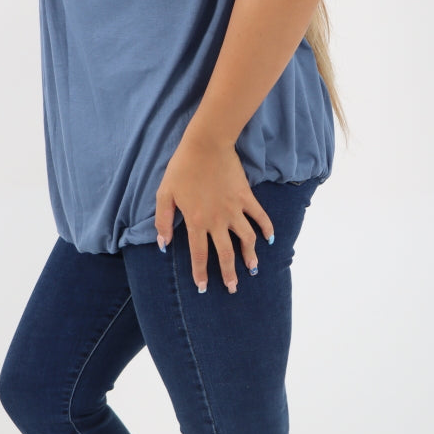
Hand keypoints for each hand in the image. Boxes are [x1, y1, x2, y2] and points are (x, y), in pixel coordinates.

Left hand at [154, 130, 273, 292]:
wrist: (206, 145)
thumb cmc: (182, 168)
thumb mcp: (164, 194)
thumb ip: (163, 221)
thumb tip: (163, 244)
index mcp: (197, 221)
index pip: (199, 254)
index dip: (201, 273)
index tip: (204, 288)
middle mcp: (218, 220)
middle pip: (225, 253)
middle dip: (229, 273)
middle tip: (233, 288)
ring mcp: (234, 209)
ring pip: (246, 238)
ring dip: (250, 255)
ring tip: (253, 269)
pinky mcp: (246, 197)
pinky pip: (259, 216)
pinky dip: (266, 228)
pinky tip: (270, 239)